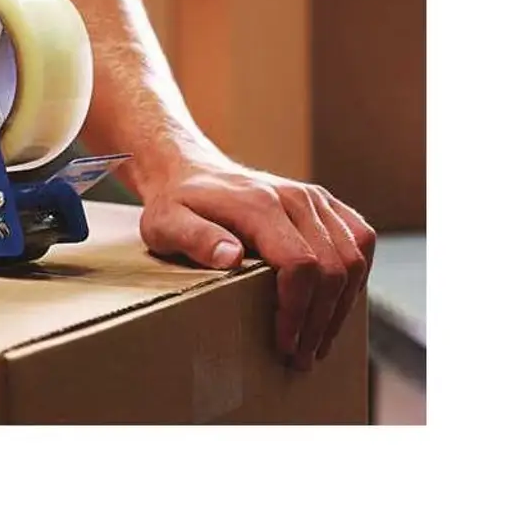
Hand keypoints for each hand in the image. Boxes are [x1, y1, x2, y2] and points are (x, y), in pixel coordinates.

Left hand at [139, 160, 375, 369]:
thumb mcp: (167, 223)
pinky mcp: (323, 203)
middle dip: (319, 320)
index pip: (300, 263)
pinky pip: (360, 239)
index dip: (298, 310)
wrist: (190, 172)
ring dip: (340, 306)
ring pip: (353, 257)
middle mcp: (295, 198)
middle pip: (332, 267)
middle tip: (301, 356)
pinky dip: (356, 276)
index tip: (284, 342)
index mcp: (259, 205)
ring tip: (318, 342)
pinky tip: (336, 305)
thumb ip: (195, 239)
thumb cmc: (177, 204)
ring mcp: (314, 198)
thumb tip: (230, 258)